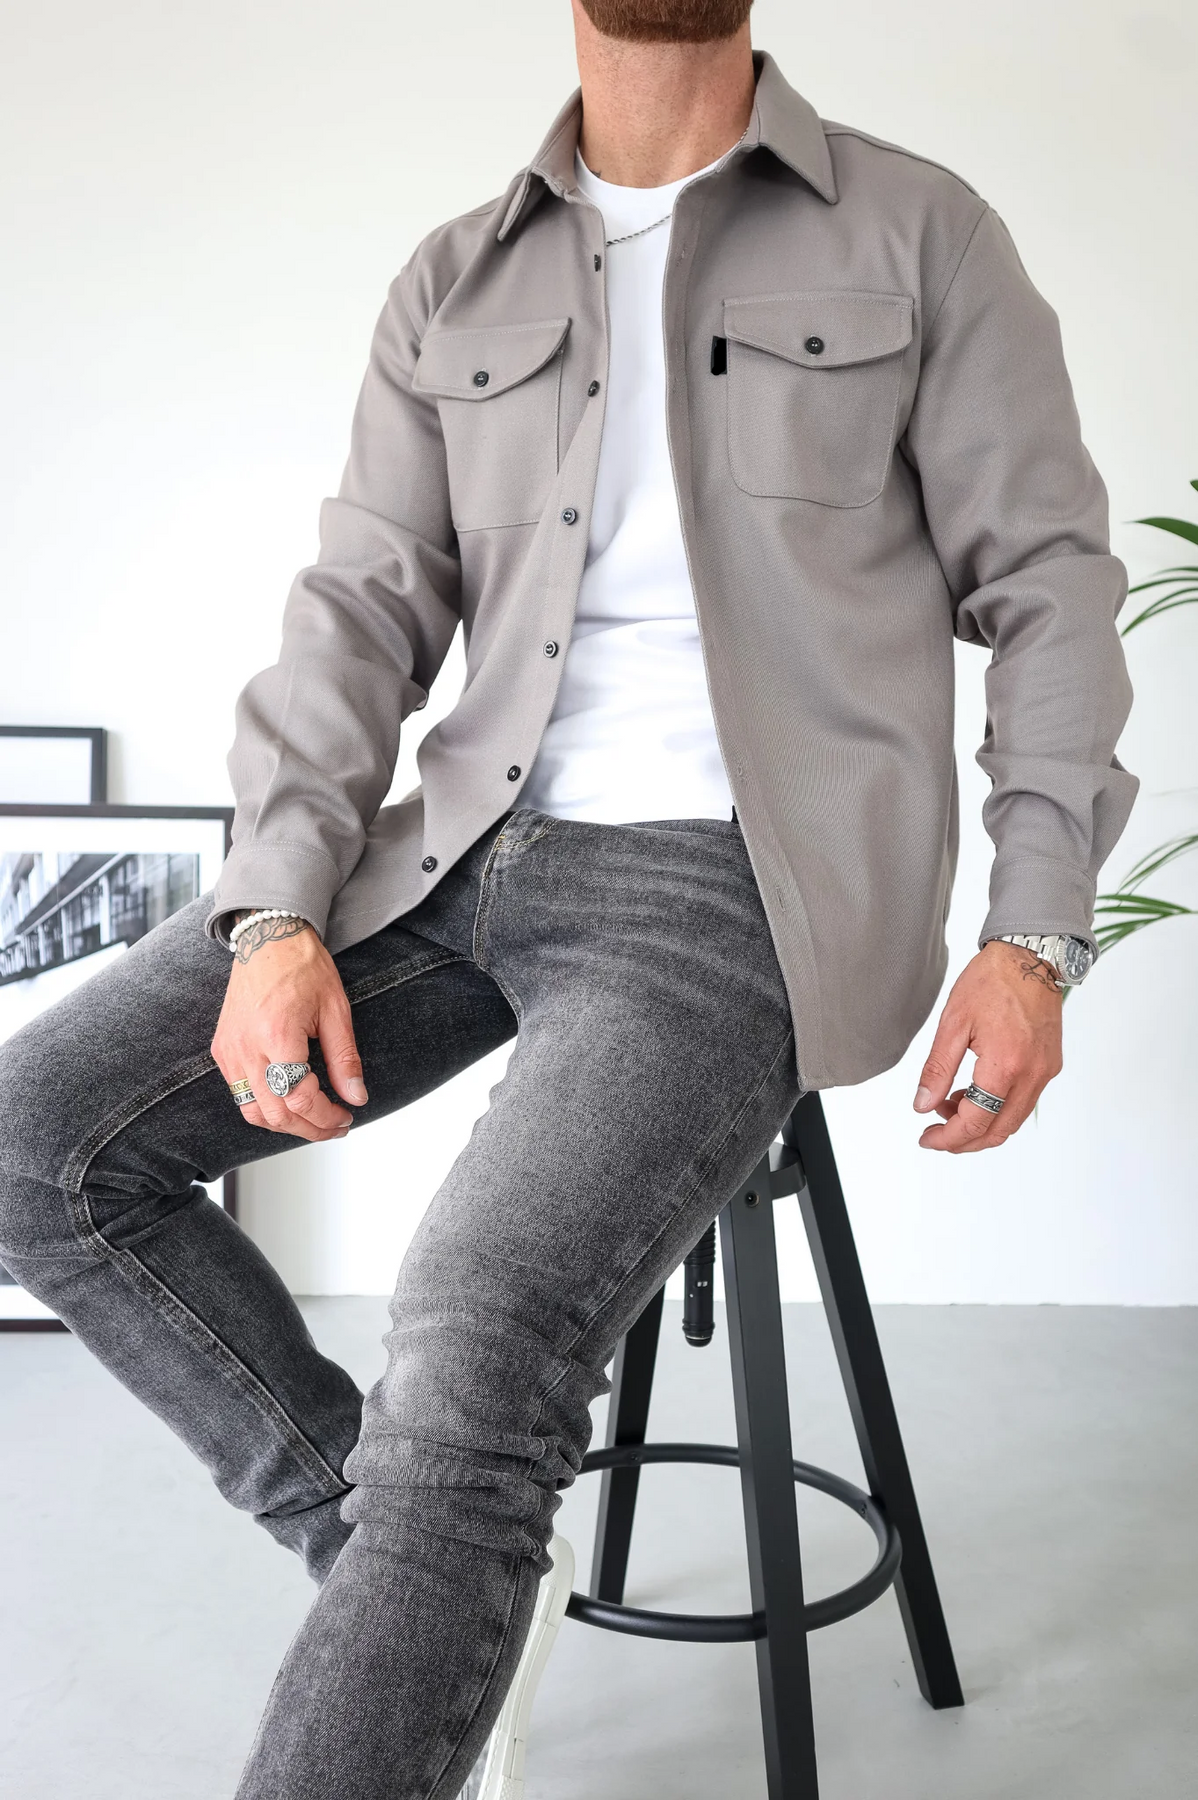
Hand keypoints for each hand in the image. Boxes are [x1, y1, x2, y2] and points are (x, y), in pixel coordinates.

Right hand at [210, 915, 366, 1141]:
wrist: (268, 939)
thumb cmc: (301, 966)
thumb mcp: (336, 1010)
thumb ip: (345, 1059)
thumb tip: (356, 1096)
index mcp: (277, 1035)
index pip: (300, 1099)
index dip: (326, 1117)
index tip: (345, 1116)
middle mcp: (246, 1047)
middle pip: (275, 1114)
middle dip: (309, 1128)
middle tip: (335, 1125)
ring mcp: (229, 1050)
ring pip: (253, 1111)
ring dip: (285, 1123)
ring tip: (314, 1119)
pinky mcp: (222, 1049)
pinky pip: (239, 1094)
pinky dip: (265, 1106)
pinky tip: (289, 1101)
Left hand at [912, 940, 1062, 1152]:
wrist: (1030, 955)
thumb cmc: (992, 980)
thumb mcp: (953, 1023)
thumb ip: (937, 1069)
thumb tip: (923, 1105)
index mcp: (1005, 1066)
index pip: (975, 1122)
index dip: (948, 1138)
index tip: (927, 1138)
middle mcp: (1033, 1075)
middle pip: (998, 1131)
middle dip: (964, 1139)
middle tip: (936, 1131)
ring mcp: (1046, 1071)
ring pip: (1012, 1120)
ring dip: (981, 1123)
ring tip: (949, 1103)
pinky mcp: (1050, 1065)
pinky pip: (1023, 1101)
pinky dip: (997, 1107)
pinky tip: (973, 1090)